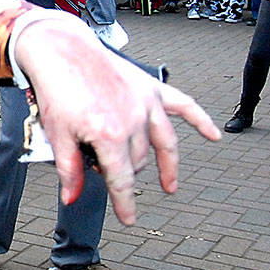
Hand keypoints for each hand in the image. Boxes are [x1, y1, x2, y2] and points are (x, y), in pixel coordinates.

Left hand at [15, 17, 219, 224]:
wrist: (60, 50)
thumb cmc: (56, 90)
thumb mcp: (57, 135)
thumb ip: (70, 169)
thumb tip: (72, 199)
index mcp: (109, 135)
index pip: (122, 180)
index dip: (125, 204)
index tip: (129, 220)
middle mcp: (134, 120)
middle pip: (139, 161)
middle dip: (127, 172)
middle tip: (108, 173)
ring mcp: (146, 102)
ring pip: (161, 143)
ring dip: (164, 164)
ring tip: (168, 184)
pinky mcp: (151, 86)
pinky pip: (183, 105)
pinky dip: (200, 121)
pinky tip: (214, 136)